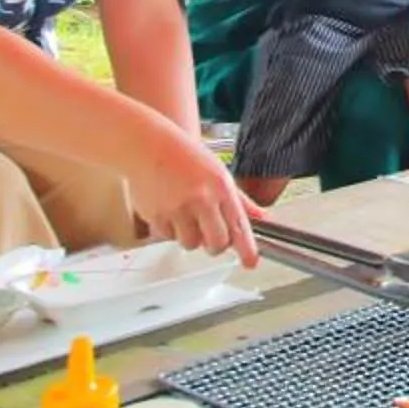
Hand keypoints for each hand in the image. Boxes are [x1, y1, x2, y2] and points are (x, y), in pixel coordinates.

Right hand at [128, 134, 265, 263]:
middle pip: (217, 244)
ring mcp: (178, 209)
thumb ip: (240, 200)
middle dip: (216, 245)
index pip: (239, 225)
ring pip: (191, 244)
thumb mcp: (219, 173)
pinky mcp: (156, 216)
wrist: (147, 145)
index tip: (250, 262)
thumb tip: (261, 217)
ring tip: (185, 214)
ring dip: (190, 236)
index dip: (247, 249)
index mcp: (221, 188)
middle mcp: (201, 199)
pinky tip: (167, 208)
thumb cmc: (185, 156)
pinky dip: (169, 230)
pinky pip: (168, 238)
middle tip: (211, 236)